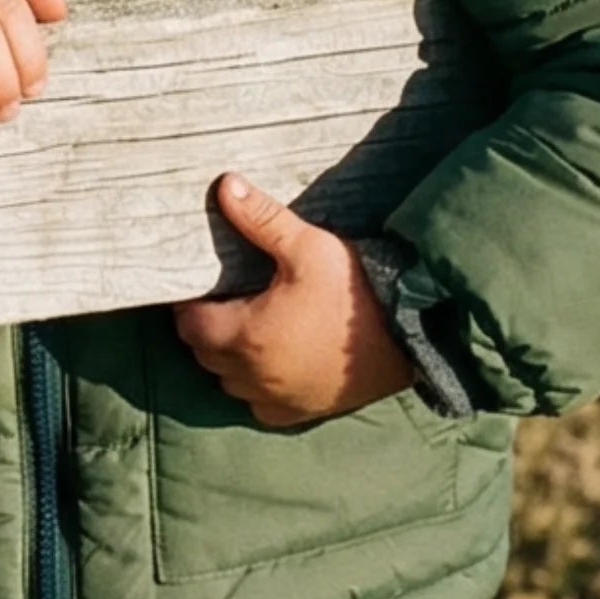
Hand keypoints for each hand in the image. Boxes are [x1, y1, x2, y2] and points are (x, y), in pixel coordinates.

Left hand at [170, 175, 414, 430]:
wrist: (410, 336)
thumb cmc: (355, 290)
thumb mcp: (308, 246)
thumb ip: (262, 218)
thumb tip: (225, 185)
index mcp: (247, 336)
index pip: (190, 325)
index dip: (190, 304)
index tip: (203, 285)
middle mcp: (255, 376)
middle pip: (205, 355)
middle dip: (206, 328)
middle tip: (224, 300)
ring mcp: (279, 399)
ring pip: (229, 383)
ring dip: (227, 360)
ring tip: (246, 327)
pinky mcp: (303, 413)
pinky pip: (260, 407)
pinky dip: (256, 388)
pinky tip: (272, 363)